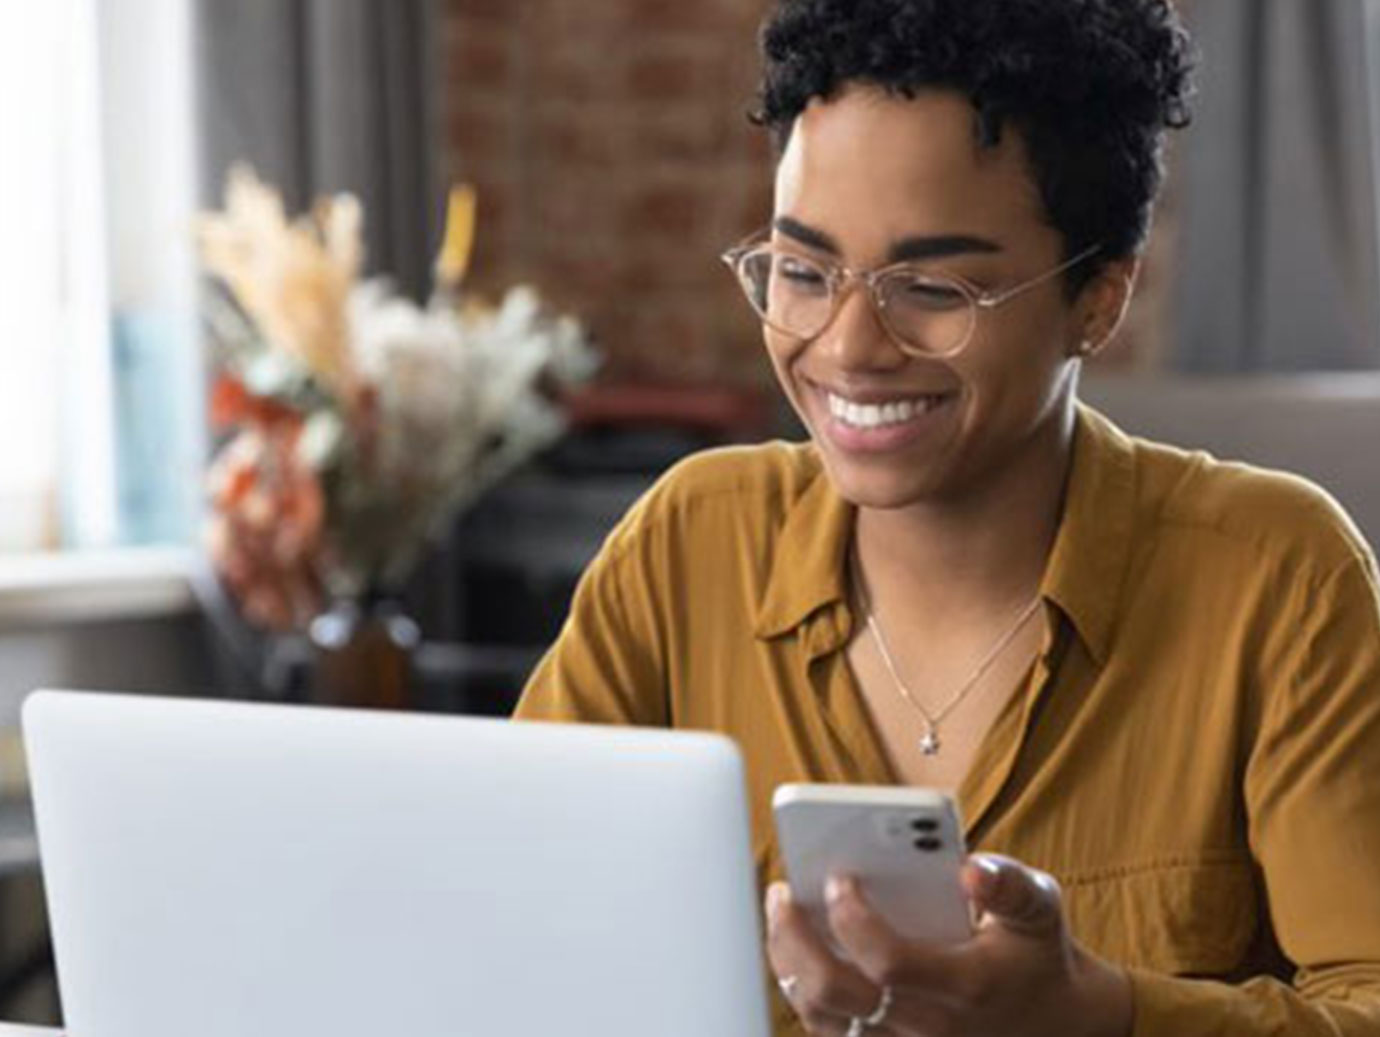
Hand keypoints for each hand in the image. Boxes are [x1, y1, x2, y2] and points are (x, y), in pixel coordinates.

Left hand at [765, 853, 1131, 1036]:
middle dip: (796, 939)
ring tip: (782, 915)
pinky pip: (830, 1033)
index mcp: (966, 986)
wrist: (1056, 1025)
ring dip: (790, 963)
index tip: (837, 877)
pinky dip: (803, 992)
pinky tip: (796, 952)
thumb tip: (970, 869)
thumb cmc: (1036, 956)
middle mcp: (931, 1027)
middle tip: (782, 893)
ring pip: (821, 1019)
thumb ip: (1009, 883)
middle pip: (835, 994)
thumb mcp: (1039, 910)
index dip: (853, 919)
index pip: (888, 962)